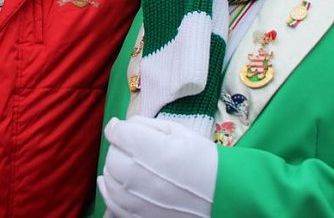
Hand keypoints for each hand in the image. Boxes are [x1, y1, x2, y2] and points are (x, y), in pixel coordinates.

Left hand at [98, 117, 216, 217]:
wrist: (224, 196)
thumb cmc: (205, 159)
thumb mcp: (180, 131)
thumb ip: (146, 125)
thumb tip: (120, 125)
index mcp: (154, 150)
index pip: (119, 134)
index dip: (118, 128)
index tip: (121, 127)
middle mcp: (141, 177)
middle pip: (112, 157)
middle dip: (119, 148)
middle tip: (132, 146)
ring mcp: (139, 201)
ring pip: (109, 180)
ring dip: (113, 168)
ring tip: (127, 163)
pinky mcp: (140, 217)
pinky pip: (113, 204)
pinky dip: (109, 191)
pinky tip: (111, 182)